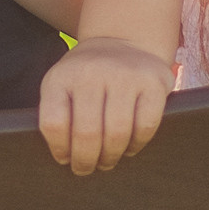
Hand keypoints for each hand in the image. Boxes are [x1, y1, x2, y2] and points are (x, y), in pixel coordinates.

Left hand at [39, 36, 173, 175]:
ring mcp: (125, 75)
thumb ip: (58, 114)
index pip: (54, 124)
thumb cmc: (88, 77)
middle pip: (87, 133)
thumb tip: (65, 159)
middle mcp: (92, 72)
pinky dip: (136, 144)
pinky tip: (129, 147)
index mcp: (61, 77)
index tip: (65, 158)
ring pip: (117, 134)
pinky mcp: (154, 82)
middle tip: (87, 168)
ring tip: (107, 161)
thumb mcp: (63, 84)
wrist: (124, 40)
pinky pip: (145, 126)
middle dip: (86, 160)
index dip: (60, 149)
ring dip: (111, 156)